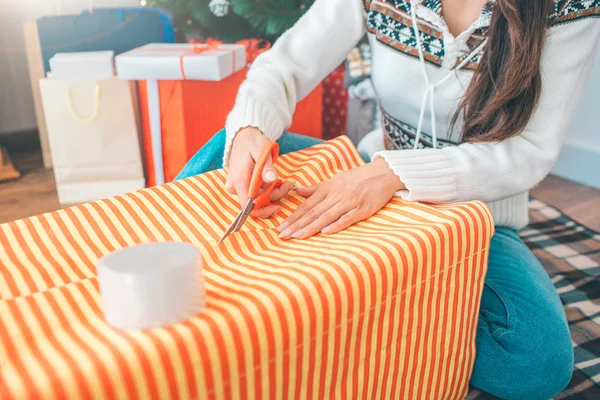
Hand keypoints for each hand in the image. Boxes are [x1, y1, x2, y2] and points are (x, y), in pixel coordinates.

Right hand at [225, 127, 293, 217]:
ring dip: (273, 192)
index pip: (248, 206)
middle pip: (256, 203)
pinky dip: (268, 190)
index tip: (278, 207)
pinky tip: (276, 181)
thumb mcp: (262, 151)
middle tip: (288, 185)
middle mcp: (235, 186)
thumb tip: (272, 179)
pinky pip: (256, 193)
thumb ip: (267, 166)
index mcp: (239, 180)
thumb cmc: (253, 142)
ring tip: (285, 182)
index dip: (263, 211)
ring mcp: (237, 187)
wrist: (243, 136)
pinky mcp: (241, 185)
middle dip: (274, 196)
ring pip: (258, 198)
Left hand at [278, 158, 404, 238]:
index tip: (280, 228)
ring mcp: (349, 202)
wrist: (383, 173)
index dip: (293, 217)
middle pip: (313, 212)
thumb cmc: (357, 178)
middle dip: (296, 225)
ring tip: (297, 237)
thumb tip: (297, 191)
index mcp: (327, 188)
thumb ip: (315, 188)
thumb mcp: (334, 180)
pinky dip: (336, 225)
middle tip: (282, 236)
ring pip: (326, 216)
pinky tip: (325, 232)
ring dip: (311, 227)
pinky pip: (347, 218)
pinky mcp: (362, 209)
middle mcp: (335, 195)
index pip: (306, 205)